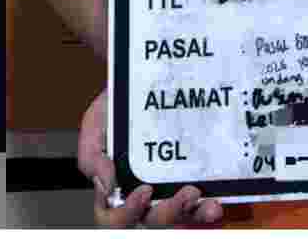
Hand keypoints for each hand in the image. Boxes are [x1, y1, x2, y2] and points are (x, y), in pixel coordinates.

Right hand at [77, 87, 223, 226]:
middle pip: (152, 221)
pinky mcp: (189, 185)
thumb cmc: (113, 110)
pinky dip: (208, 209)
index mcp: (116, 188)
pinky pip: (199, 207)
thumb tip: (105, 185)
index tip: (145, 190)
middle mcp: (142, 196)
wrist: (138, 87)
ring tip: (206, 200)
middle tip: (187, 192)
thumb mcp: (95, 126)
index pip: (114, 216)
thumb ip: (92, 156)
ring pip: (179, 218)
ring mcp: (167, 192)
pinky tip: (215, 203)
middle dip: (170, 212)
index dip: (129, 211)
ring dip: (193, 214)